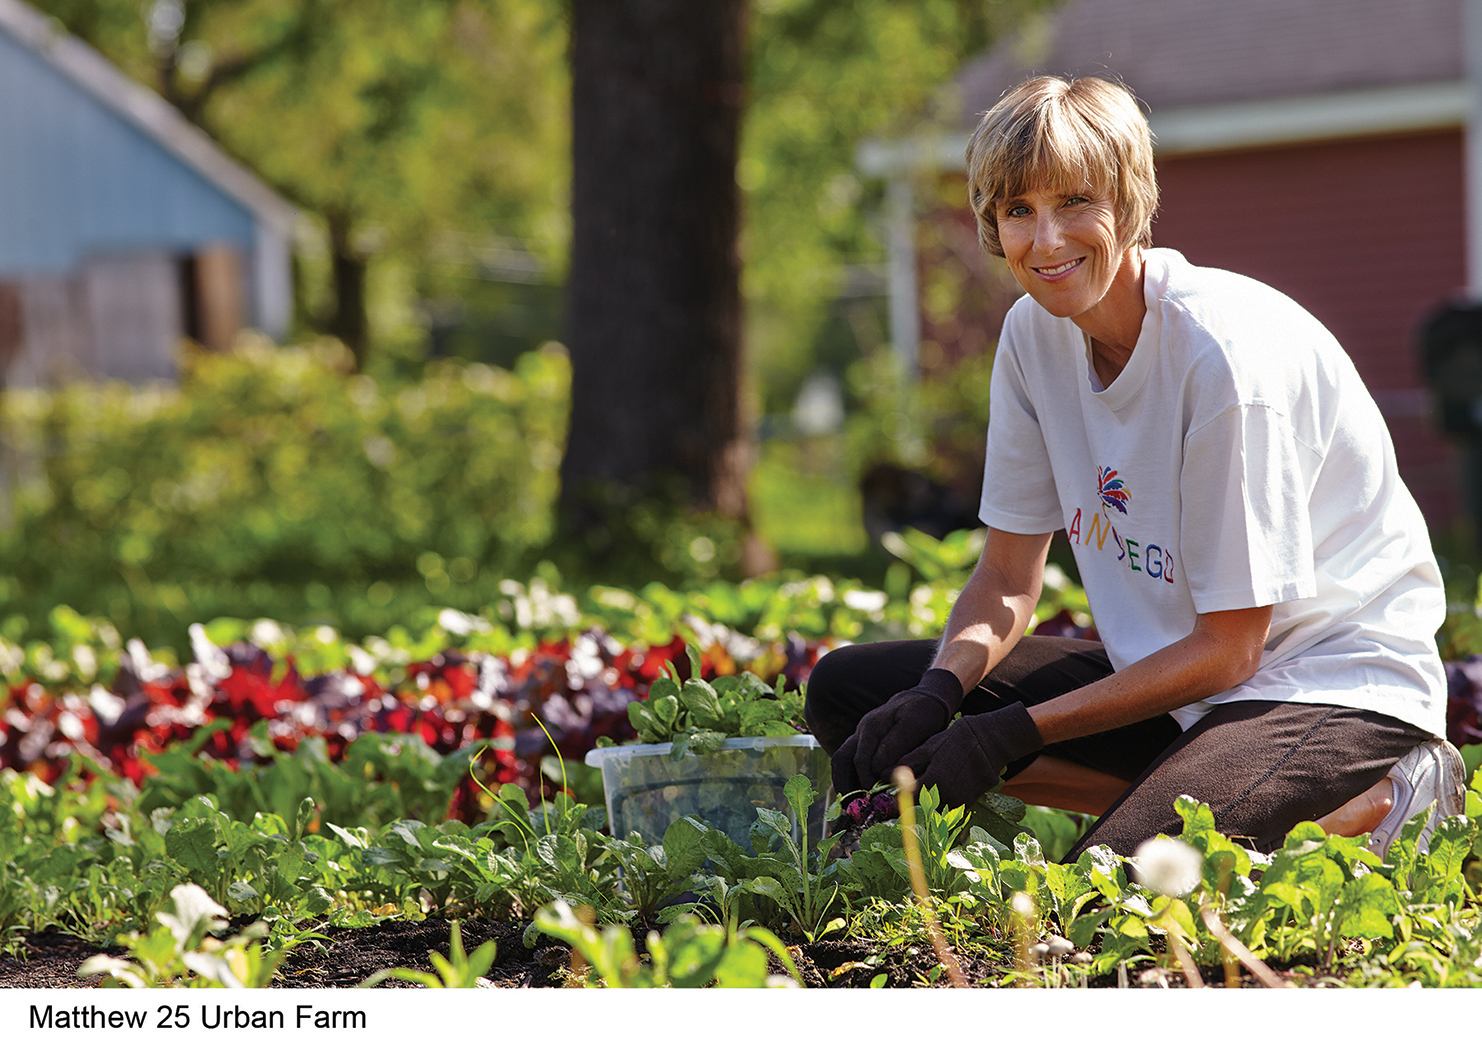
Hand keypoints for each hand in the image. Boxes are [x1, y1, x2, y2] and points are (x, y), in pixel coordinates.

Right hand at [830, 669, 961, 795]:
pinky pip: (848, 761)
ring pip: (841, 761)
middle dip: (846, 787)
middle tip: (855, 810)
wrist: (927, 698)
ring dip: (845, 784)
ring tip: (853, 807)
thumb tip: (878, 769)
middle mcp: (861, 730)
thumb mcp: (916, 725)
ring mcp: (860, 735)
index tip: (875, 802)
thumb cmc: (925, 713)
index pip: (861, 760)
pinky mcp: (864, 742)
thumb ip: (897, 745)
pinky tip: (861, 795)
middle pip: (841, 761)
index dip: (867, 783)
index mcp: (871, 726)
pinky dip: (851, 779)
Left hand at [899, 702, 1042, 808]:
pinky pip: (950, 809)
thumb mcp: (928, 747)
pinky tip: (940, 794)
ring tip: (921, 798)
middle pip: (921, 810)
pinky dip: (942, 805)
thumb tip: (883, 775)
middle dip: (910, 808)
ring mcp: (960, 801)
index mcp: (932, 781)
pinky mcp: (970, 803)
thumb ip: (907, 763)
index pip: (906, 801)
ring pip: (936, 812)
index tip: (886, 803)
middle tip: (902, 802)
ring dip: (927, 809)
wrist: (990, 741)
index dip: (895, 803)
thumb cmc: (955, 740)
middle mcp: (946, 796)